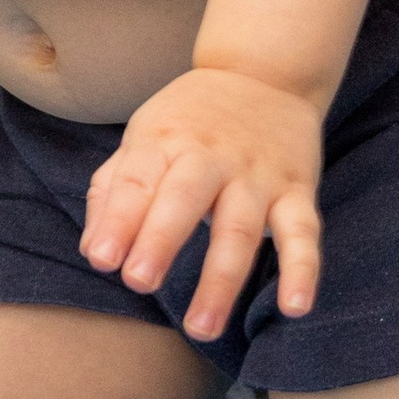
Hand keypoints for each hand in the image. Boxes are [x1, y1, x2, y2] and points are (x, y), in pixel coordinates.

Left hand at [81, 68, 323, 340]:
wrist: (265, 71)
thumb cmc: (189, 120)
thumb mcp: (144, 137)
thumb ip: (113, 191)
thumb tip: (95, 252)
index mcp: (165, 140)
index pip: (138, 179)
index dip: (119, 219)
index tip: (103, 259)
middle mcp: (212, 155)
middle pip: (186, 198)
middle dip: (162, 239)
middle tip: (140, 282)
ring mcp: (257, 174)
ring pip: (241, 228)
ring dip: (222, 279)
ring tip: (201, 327)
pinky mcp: (298, 188)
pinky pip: (304, 232)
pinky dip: (302, 269)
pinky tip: (294, 307)